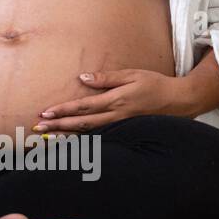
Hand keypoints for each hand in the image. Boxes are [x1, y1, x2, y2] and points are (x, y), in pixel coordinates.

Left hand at [32, 68, 193, 133]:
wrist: (180, 101)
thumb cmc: (155, 84)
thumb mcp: (132, 75)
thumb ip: (107, 78)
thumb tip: (82, 78)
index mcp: (117, 101)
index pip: (84, 107)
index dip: (64, 110)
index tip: (46, 112)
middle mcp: (117, 117)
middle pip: (82, 124)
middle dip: (58, 126)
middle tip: (38, 127)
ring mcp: (122, 127)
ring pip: (89, 134)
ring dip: (67, 136)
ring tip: (48, 138)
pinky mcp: (126, 132)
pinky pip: (101, 138)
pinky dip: (84, 141)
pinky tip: (71, 143)